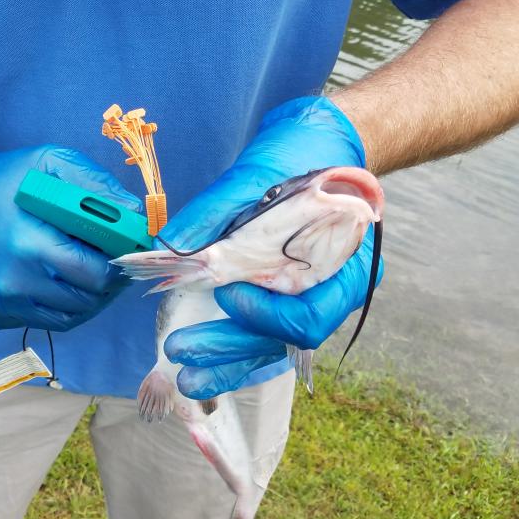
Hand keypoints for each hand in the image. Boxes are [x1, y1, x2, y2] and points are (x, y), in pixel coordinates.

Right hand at [0, 144, 141, 330]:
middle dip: (107, 284)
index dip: (120, 265)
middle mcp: (12, 282)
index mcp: (28, 244)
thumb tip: (137, 215)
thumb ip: (95, 186)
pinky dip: (56, 305)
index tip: (126, 253)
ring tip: (88, 275)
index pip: (96, 274)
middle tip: (112, 266)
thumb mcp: (50, 163)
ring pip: (67, 317)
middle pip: (86, 300)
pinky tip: (55, 282)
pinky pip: (39, 320)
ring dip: (86, 298)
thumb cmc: (5, 180)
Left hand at [158, 96, 382, 397]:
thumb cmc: (300, 154)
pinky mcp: (285, 298)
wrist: (320, 144)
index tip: (227, 294)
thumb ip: (218, 208)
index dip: (265, 315)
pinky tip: (200, 368)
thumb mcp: (261, 170)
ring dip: (227, 361)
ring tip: (183, 374)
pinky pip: (263, 335)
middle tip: (181, 350)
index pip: (310, 315)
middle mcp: (334, 290)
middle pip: (284, 339)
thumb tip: (171, 244)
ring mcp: (311, 297)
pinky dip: (232, 352)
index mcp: (347, 261)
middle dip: (231, 347)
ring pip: (271, 346)